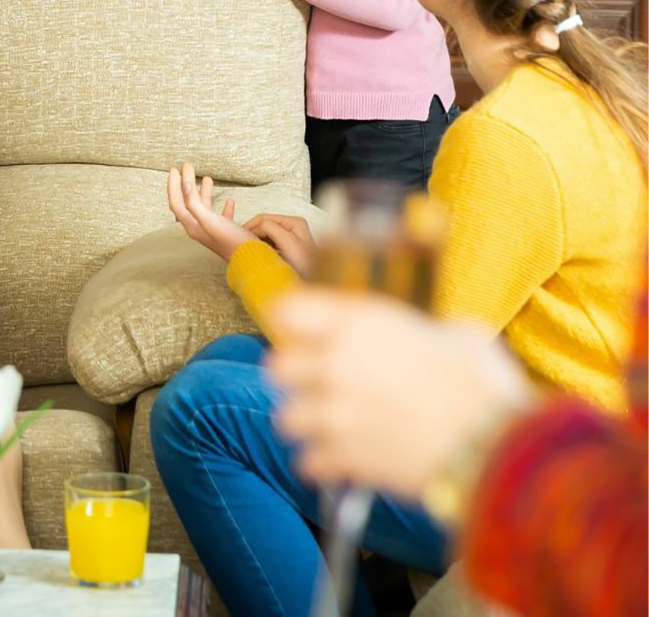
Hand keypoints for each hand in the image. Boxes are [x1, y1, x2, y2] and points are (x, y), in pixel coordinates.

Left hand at [166, 161, 252, 261]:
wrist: (253, 261)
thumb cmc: (231, 242)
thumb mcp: (210, 220)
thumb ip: (195, 204)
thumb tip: (184, 185)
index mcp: (192, 225)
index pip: (176, 201)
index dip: (174, 185)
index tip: (174, 168)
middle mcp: (200, 228)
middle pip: (188, 202)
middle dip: (186, 184)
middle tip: (187, 167)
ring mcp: (213, 230)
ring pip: (205, 208)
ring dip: (204, 192)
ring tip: (207, 178)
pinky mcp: (227, 233)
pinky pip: (223, 217)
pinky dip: (224, 207)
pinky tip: (229, 200)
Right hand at [242, 212, 317, 275]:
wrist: (317, 283)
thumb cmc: (308, 266)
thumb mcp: (288, 242)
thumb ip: (271, 229)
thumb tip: (254, 226)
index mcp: (294, 222)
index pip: (263, 219)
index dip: (250, 227)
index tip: (239, 238)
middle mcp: (293, 228)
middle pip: (263, 225)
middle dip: (251, 233)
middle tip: (240, 244)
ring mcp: (290, 239)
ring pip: (265, 235)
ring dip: (255, 241)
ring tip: (247, 250)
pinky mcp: (286, 250)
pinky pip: (268, 244)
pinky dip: (261, 248)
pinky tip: (258, 255)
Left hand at [266, 291, 532, 494]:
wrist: (498, 451)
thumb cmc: (486, 388)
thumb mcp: (462, 338)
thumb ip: (431, 333)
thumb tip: (439, 336)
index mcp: (358, 324)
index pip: (287, 310)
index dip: (294, 321)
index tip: (305, 331)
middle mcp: (334, 364)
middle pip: (277, 367)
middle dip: (296, 377)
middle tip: (320, 383)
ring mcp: (333, 414)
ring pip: (286, 418)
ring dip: (307, 424)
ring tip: (331, 428)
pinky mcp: (342, 459)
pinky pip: (309, 461)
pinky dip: (323, 464)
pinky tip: (343, 461)